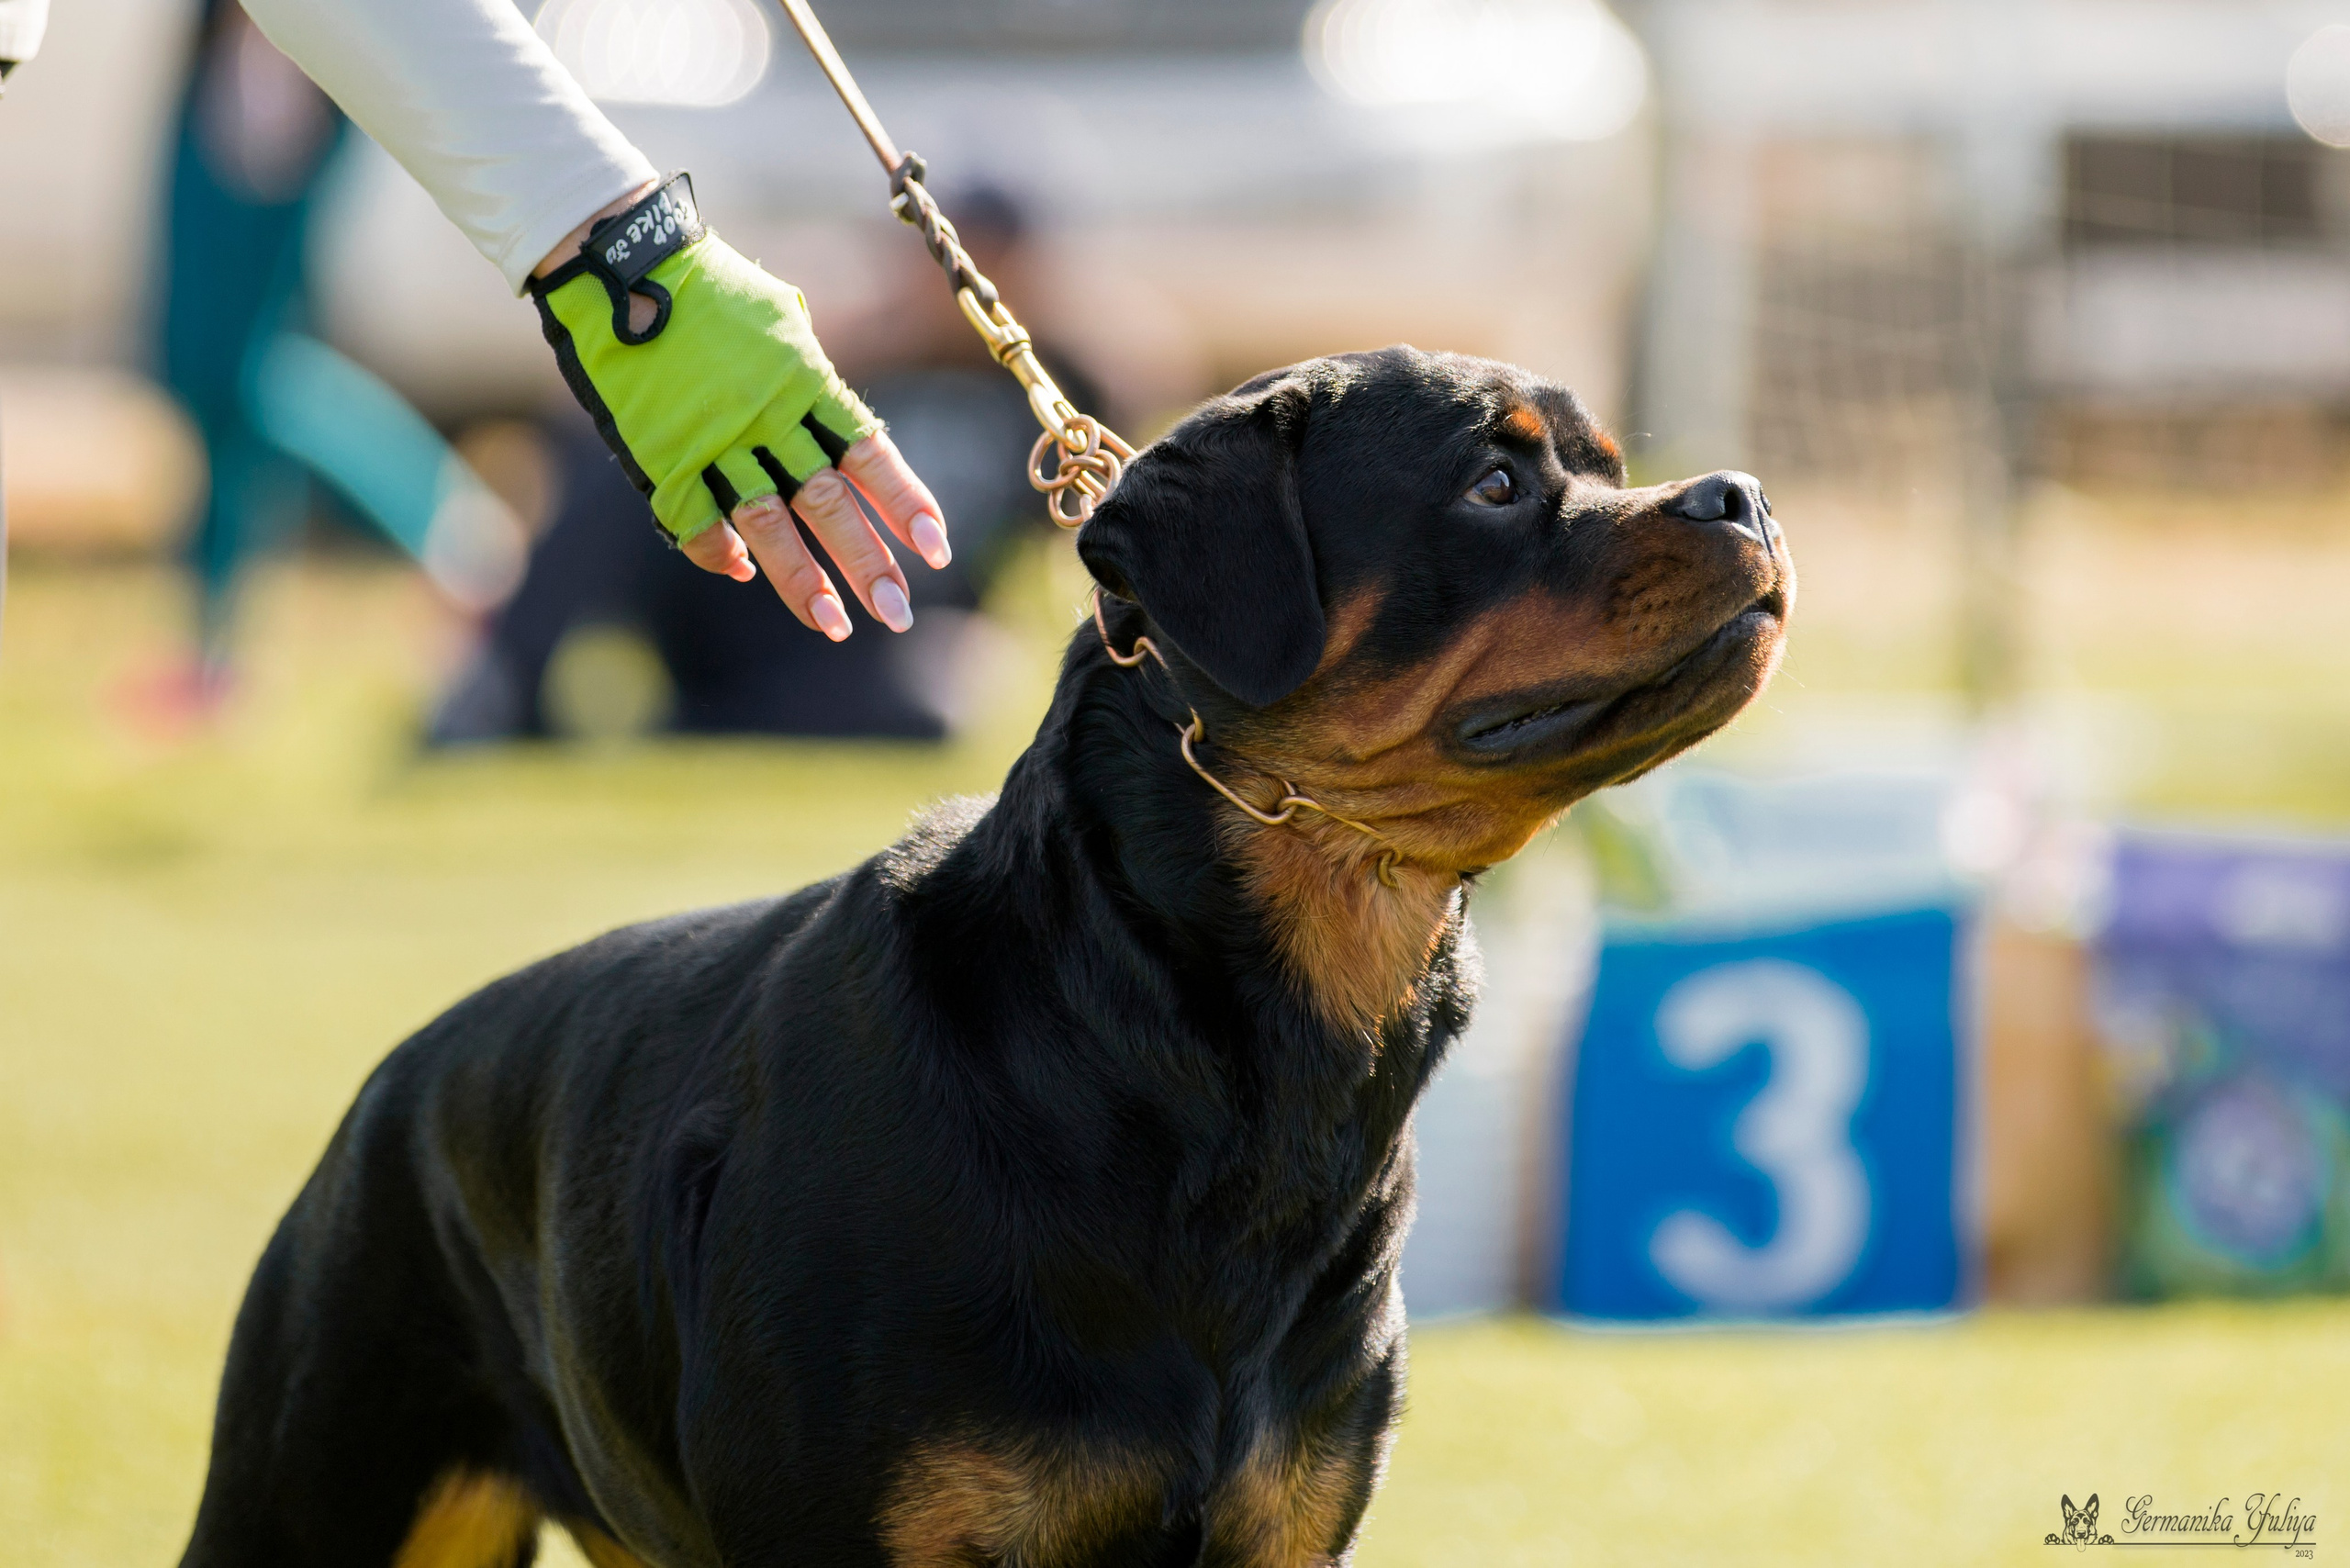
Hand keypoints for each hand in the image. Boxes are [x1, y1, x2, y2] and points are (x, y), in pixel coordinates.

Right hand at [531, 178, 949, 640]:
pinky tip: (742, 573)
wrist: (622, 262)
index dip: (905, 503)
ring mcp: (712, 438)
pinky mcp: (661, 452)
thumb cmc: (711, 286)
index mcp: (805, 380)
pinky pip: (695, 518)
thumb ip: (815, 378)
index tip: (936, 550)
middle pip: (827, 502)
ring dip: (802, 579)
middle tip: (898, 613)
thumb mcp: (783, 319)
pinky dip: (718, 550)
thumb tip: (842, 426)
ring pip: (768, 522)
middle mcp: (766, 416)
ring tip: (834, 624)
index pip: (870, 454)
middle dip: (867, 563)